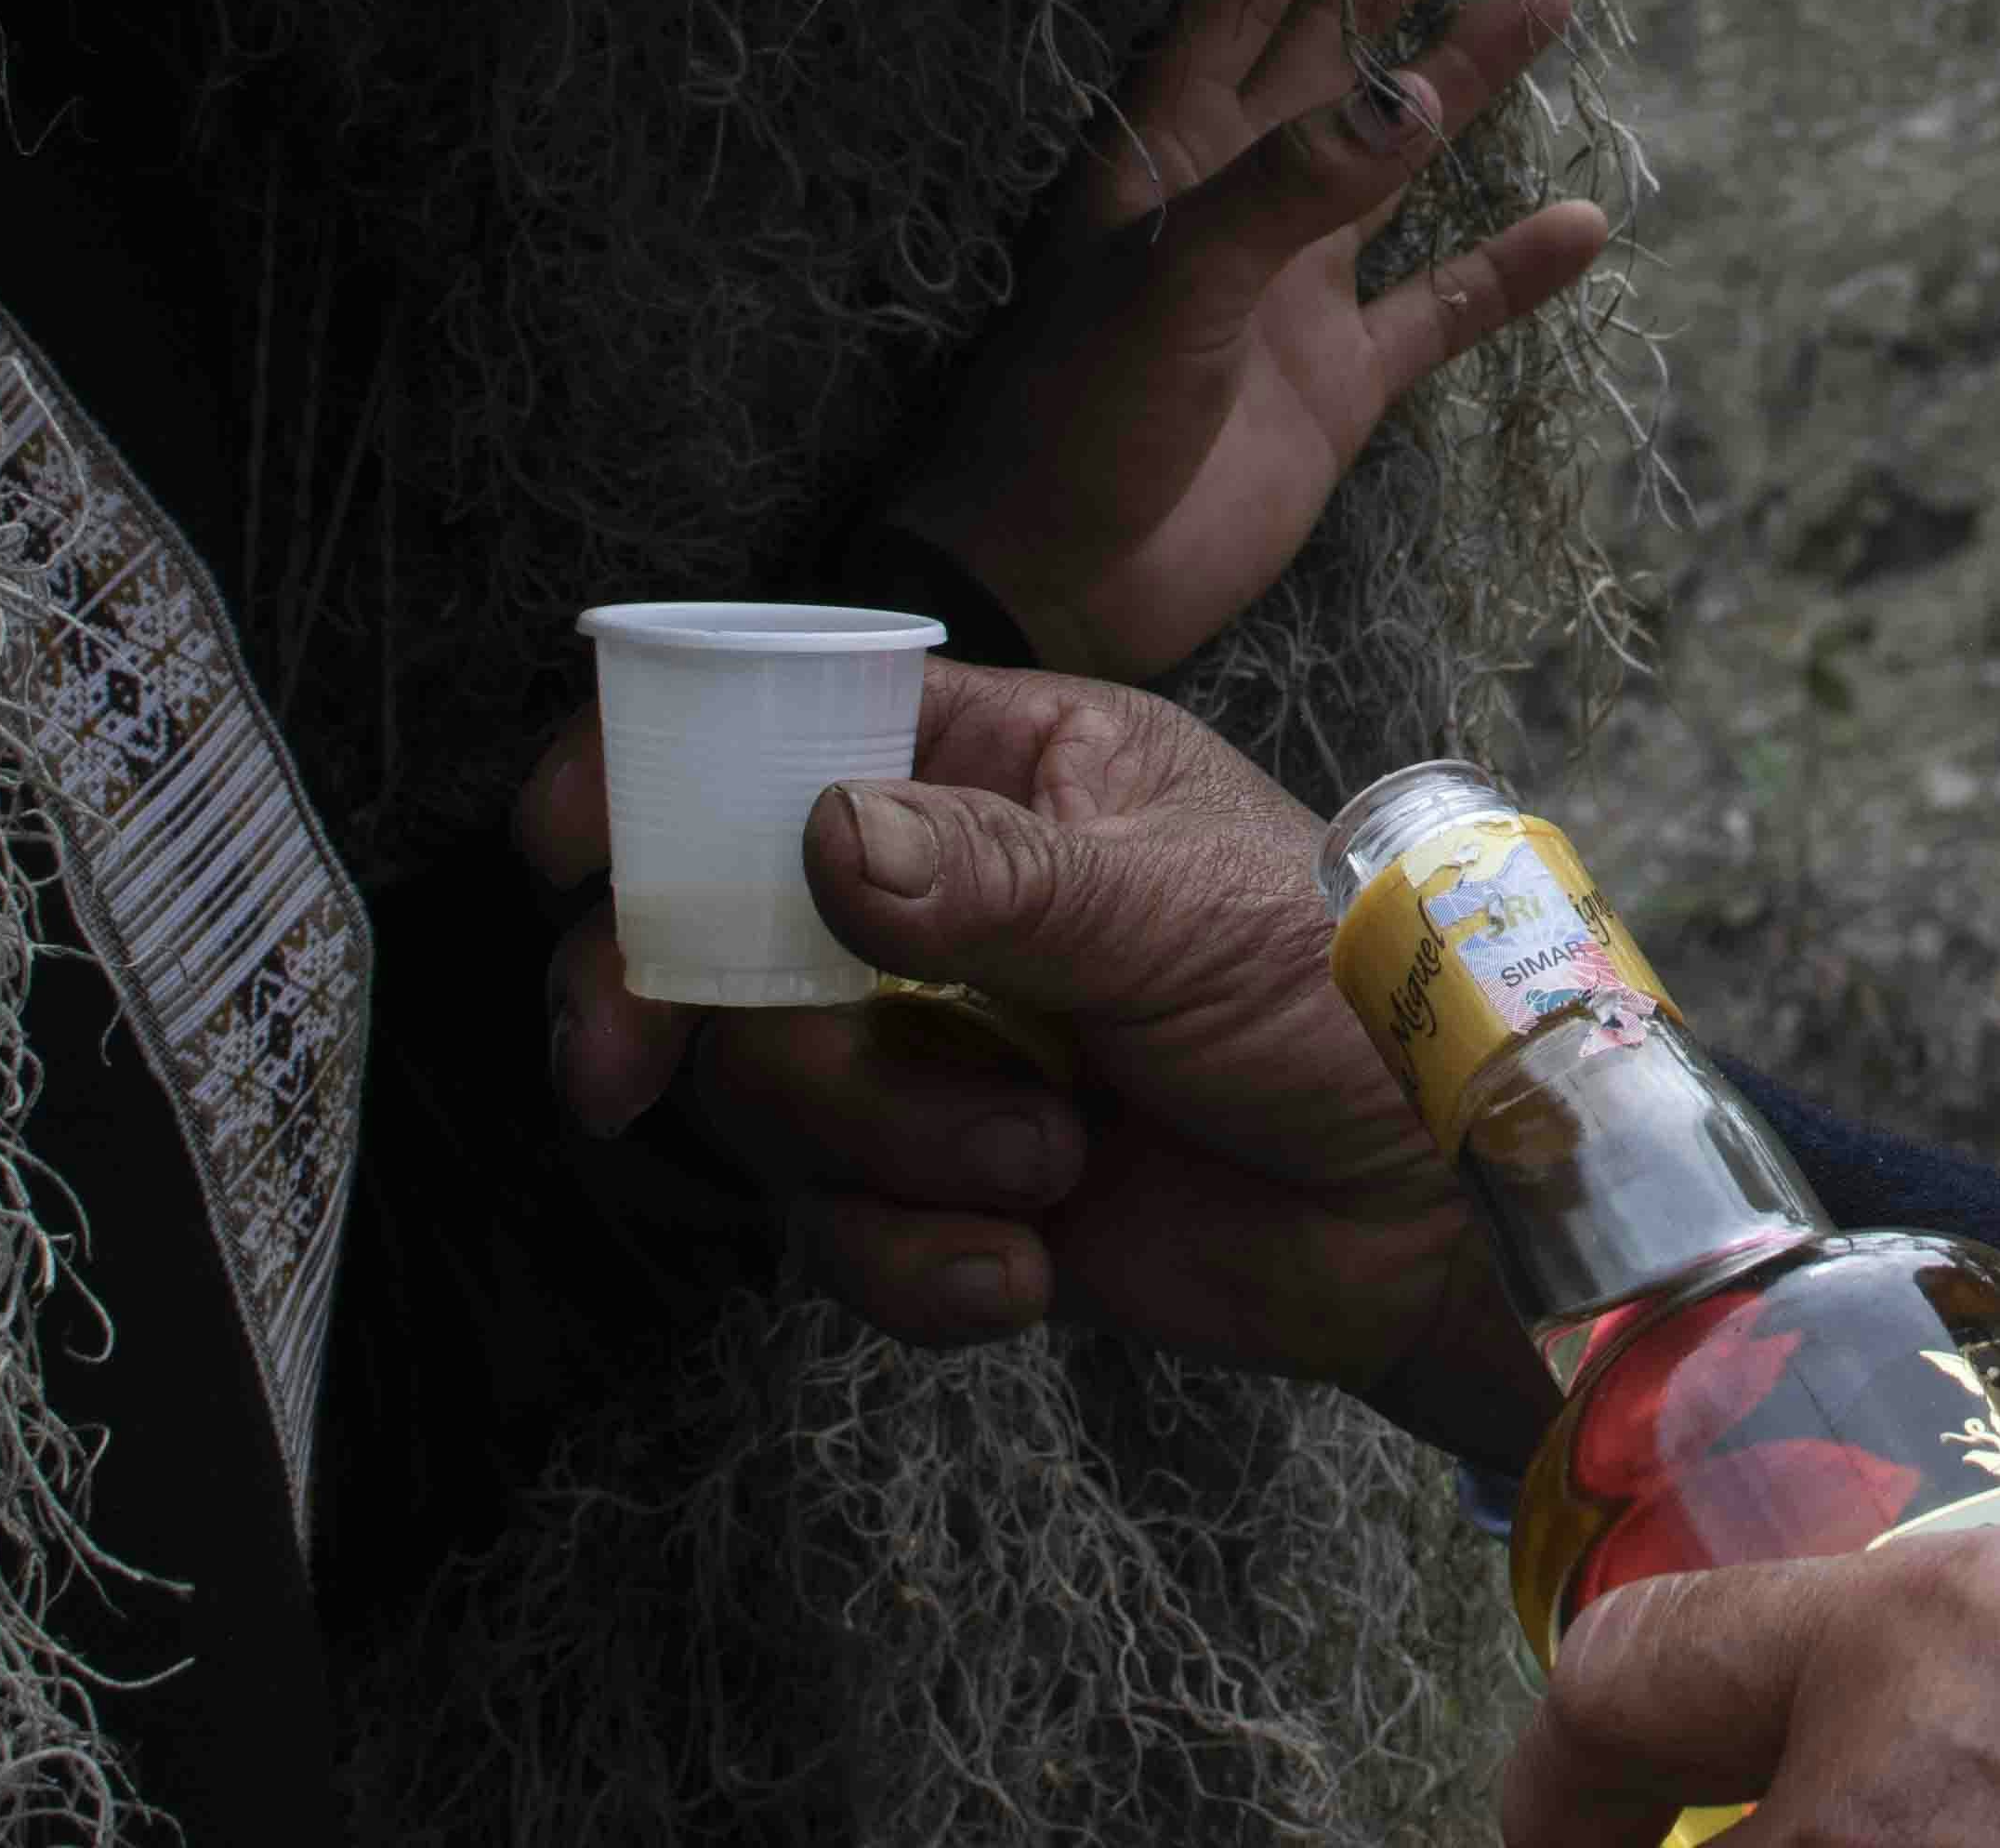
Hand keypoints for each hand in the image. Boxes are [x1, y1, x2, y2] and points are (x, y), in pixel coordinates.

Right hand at [522, 663, 1549, 1460]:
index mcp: (1002, 764)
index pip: (780, 724)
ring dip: (880, 1153)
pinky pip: (839, 1235)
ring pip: (767, 1097)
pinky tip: (1033, 1276)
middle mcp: (943, 896)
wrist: (1437, 1212)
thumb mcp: (1181, 907)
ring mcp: (938, 1044)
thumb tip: (819, 839)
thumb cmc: (1350, 998)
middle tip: (626, 1076)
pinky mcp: (951, 1190)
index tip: (562, 850)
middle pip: (718, 937)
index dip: (650, 773)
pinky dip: (917, 1268)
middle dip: (690, 1016)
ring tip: (1048, 1167)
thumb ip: (993, 878)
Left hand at [877, 0, 1610, 677]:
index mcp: (1169, 148)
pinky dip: (1510, 269)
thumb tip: (1415, 92)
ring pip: (1402, 157)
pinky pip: (1443, 307)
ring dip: (1470, 82)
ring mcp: (1295, 285)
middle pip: (1335, 49)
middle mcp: (1239, 195)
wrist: (1054, 582)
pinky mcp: (1340, 382)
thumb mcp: (1169, 280)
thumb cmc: (1072, 416)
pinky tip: (1581, 225)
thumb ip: (1292, 184)